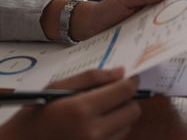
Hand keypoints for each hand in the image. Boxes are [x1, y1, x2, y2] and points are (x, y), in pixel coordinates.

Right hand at [0, 68, 140, 139]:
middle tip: (115, 93)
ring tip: (102, 110)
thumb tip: (121, 72)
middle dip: (128, 99)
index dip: (131, 81)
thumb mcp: (58, 87)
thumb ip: (91, 77)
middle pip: (133, 111)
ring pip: (128, 126)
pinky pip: (117, 139)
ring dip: (121, 115)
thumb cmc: (36, 114)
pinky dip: (114, 130)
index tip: (130, 77)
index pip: (125, 91)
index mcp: (82, 109)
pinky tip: (97, 124)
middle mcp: (93, 132)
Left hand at [69, 0, 167, 40]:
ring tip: (175, 41)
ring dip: (164, 38)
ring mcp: (140, 34)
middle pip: (163, 23)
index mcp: (146, 6)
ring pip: (155, 36)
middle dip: (174, 25)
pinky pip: (144, 47)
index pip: (164, 7)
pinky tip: (157, 51)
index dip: (176, 7)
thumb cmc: (105, 9)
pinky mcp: (134, 45)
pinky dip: (150, 48)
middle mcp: (145, 20)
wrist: (86, 25)